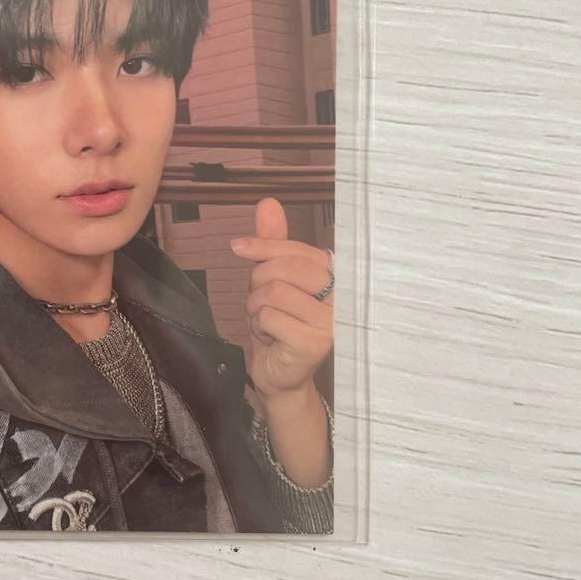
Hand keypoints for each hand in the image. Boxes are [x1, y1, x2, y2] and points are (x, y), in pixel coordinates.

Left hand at [230, 197, 333, 402]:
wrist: (281, 375)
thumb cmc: (280, 325)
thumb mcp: (273, 280)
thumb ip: (273, 243)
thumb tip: (268, 203)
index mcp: (336, 277)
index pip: (298, 250)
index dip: (264, 245)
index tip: (238, 247)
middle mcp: (342, 298)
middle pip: (286, 269)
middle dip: (258, 283)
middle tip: (260, 302)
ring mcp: (332, 322)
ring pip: (273, 292)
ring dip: (256, 308)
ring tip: (267, 322)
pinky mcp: (316, 343)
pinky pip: (269, 316)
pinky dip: (258, 326)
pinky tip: (270, 338)